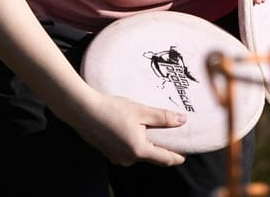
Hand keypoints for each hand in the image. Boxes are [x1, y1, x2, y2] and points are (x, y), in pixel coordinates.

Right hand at [68, 90, 188, 166]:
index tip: (186, 151)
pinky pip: (128, 151)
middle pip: (153, 155)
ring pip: (140, 152)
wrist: (83, 110)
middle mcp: (128, 159)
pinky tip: (133, 128)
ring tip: (152, 126)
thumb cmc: (112, 109)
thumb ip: (163, 118)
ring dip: (147, 142)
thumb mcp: (141, 111)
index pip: (165, 159)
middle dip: (162, 146)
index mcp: (139, 151)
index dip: (178, 156)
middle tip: (171, 132)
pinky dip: (135, 142)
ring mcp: (117, 158)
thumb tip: (183, 121)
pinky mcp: (109, 153)